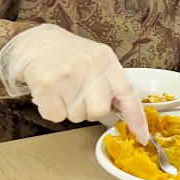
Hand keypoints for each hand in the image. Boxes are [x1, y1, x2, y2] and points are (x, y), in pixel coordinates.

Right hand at [0, 24, 148, 143]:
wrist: (38, 43)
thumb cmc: (71, 56)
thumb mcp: (98, 61)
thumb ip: (111, 83)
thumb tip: (124, 112)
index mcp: (107, 61)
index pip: (128, 92)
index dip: (136, 117)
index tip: (142, 135)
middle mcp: (92, 66)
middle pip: (100, 111)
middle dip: (90, 110)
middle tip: (80, 96)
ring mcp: (70, 75)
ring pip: (78, 116)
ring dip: (70, 110)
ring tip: (64, 91)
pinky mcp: (48, 84)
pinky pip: (57, 116)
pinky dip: (53, 110)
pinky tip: (51, 94)